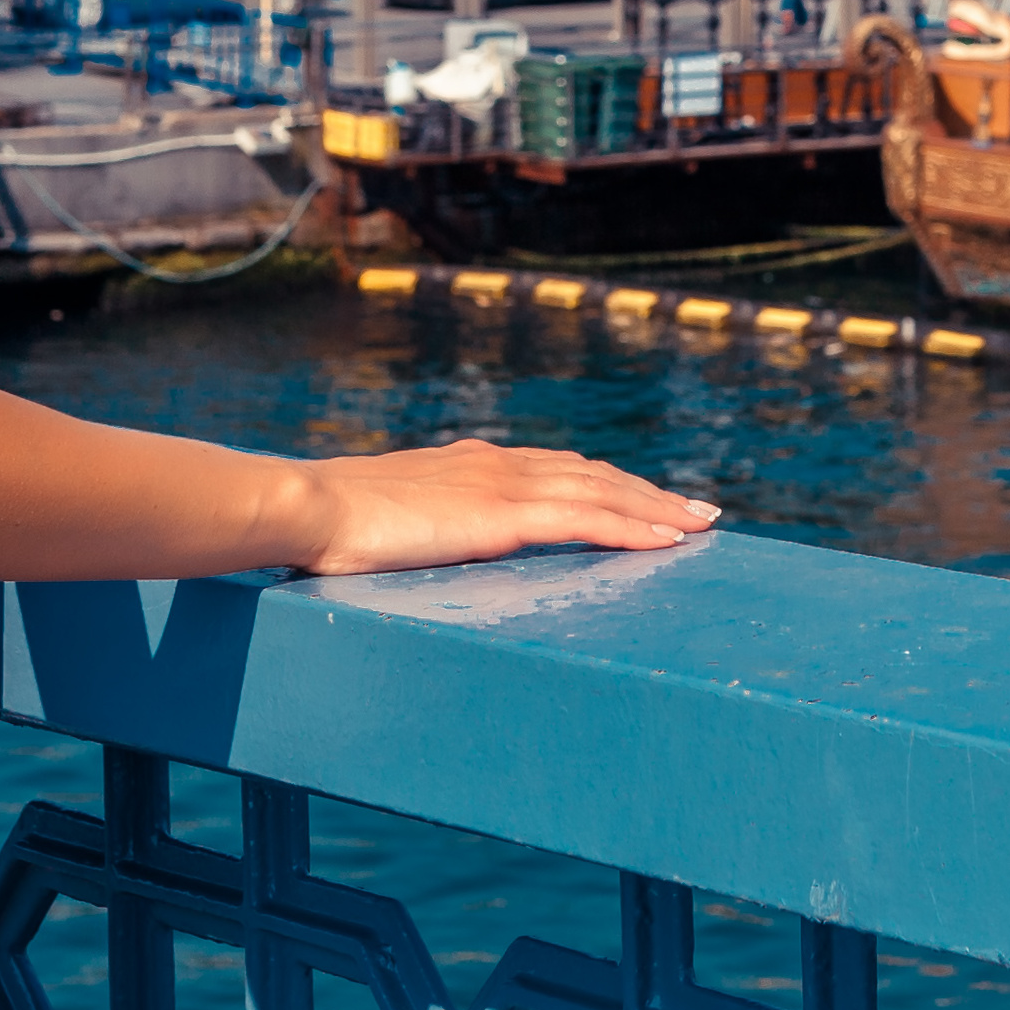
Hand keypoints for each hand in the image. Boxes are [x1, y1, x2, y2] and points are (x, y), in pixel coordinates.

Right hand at [279, 439, 718, 574]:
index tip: (645, 497)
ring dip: (657, 509)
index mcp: (473, 463)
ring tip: (701, 525)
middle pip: (594, 475)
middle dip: (649, 493)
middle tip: (698, 512)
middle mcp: (497, 464)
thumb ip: (422, 527)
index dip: (607, 482)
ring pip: (603, 493)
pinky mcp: (502, 517)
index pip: (559, 468)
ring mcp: (502, 486)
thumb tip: (422, 547)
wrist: (308, 507)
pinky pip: (585, 521)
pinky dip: (632, 529)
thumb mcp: (389, 520)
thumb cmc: (329, 524)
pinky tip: (666, 543)